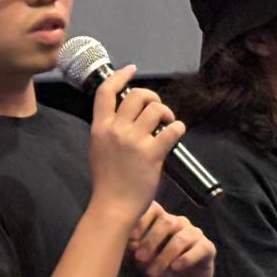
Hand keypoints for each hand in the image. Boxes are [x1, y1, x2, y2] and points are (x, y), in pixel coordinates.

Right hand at [86, 66, 181, 223]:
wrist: (113, 205)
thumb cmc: (107, 181)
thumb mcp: (98, 149)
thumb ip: (108, 131)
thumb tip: (124, 117)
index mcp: (100, 128)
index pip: (107, 92)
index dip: (120, 76)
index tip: (131, 70)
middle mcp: (116, 130)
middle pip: (137, 95)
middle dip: (152, 97)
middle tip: (157, 109)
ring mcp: (134, 141)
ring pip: (155, 109)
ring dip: (166, 113)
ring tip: (167, 124)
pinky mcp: (152, 153)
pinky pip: (172, 129)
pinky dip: (178, 128)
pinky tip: (176, 133)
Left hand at [128, 201, 215, 276]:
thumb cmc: (159, 270)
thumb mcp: (142, 263)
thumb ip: (135, 252)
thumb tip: (130, 244)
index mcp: (161, 221)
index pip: (154, 209)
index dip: (142, 219)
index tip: (131, 237)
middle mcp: (179, 223)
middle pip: (166, 222)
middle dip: (151, 240)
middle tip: (139, 258)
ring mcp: (194, 234)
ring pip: (180, 238)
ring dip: (165, 256)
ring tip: (153, 272)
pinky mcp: (208, 248)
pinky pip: (199, 249)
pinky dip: (186, 258)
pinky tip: (176, 268)